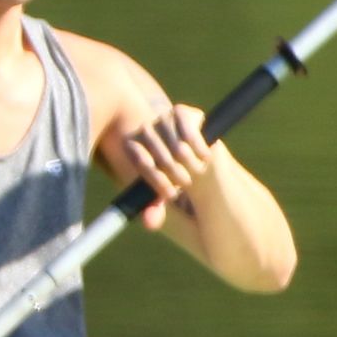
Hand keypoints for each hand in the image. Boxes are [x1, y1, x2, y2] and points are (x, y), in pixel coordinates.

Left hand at [118, 104, 217, 225]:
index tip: (171, 194)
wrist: (194, 162)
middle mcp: (143, 130)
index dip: (153, 176)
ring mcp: (163, 119)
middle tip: (185, 183)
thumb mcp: (162, 197)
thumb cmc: (170, 182)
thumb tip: (150, 224)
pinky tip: (204, 157)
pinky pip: (184, 120)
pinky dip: (195, 140)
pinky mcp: (183, 113)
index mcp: (131, 148)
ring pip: (168, 131)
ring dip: (183, 155)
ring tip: (194, 172)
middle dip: (169, 166)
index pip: (136, 154)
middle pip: (150, 140)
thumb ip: (155, 210)